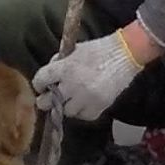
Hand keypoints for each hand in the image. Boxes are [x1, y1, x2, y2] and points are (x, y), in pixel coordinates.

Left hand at [31, 29, 146, 122]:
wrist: (125, 54)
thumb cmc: (100, 49)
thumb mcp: (76, 49)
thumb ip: (60, 62)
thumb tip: (50, 74)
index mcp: (65, 68)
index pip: (41, 80)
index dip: (39, 84)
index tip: (41, 86)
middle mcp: (73, 85)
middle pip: (47, 102)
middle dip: (46, 100)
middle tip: (49, 98)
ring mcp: (86, 98)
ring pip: (66, 112)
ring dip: (67, 106)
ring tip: (71, 99)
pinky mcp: (99, 106)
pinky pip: (84, 116)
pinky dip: (83, 111)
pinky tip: (85, 103)